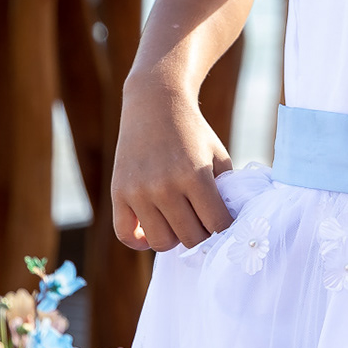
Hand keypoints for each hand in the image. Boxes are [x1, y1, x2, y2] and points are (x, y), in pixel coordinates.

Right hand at [110, 81, 233, 251]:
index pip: (217, 225)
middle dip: (201, 234)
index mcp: (195, 175)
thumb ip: (226, 191)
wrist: (155, 104)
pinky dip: (140, 241)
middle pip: (190, 238)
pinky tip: (152, 228)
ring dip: (174, 238)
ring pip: (162, 242)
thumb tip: (229, 227)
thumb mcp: (218, 155)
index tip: (222, 221)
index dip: (224, 228)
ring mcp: (139, 192)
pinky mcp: (119, 193)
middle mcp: (165, 186)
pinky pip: (126, 236)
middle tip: (200, 220)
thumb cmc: (193, 132)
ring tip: (178, 222)